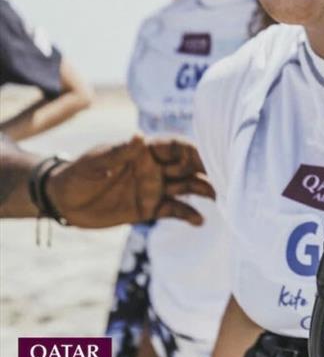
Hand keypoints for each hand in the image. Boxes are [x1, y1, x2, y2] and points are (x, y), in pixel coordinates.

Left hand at [46, 135, 213, 228]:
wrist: (63, 202)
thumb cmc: (79, 174)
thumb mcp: (98, 162)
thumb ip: (121, 151)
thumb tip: (140, 136)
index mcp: (145, 151)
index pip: (177, 147)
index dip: (195, 150)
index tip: (213, 156)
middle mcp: (155, 167)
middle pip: (188, 166)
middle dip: (208, 170)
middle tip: (228, 178)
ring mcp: (154, 187)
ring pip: (187, 187)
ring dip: (204, 190)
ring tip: (220, 199)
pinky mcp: (150, 208)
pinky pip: (174, 210)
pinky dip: (188, 214)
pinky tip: (200, 220)